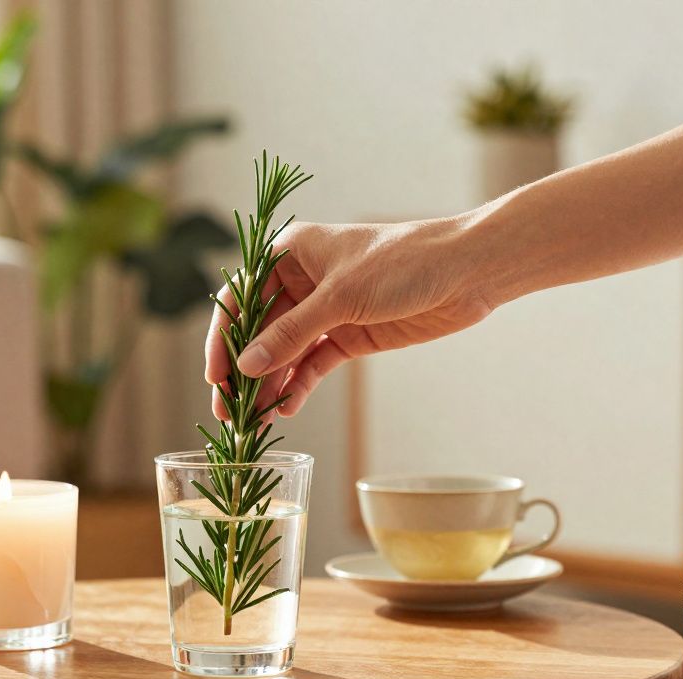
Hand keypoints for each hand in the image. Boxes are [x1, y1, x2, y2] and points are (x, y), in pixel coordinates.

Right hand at [204, 217, 496, 418]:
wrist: (467, 271)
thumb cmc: (402, 262)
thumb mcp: (340, 297)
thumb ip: (291, 333)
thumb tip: (247, 367)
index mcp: (290, 253)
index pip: (240, 297)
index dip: (223, 337)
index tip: (215, 376)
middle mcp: (302, 280)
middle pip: (259, 330)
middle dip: (245, 370)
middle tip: (229, 411)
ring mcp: (326, 310)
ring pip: (285, 352)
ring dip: (271, 384)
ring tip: (257, 420)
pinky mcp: (349, 335)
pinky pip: (313, 364)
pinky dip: (300, 386)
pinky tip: (288, 409)